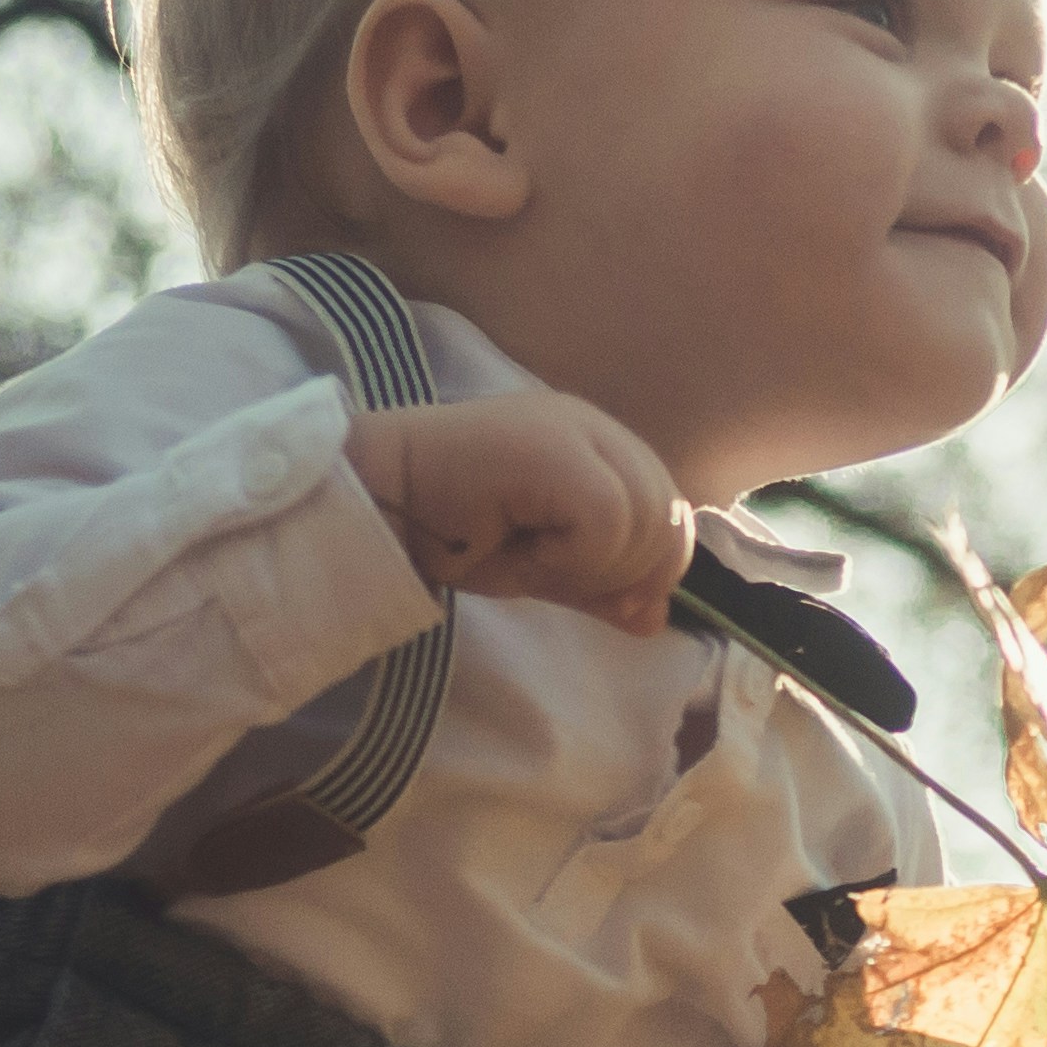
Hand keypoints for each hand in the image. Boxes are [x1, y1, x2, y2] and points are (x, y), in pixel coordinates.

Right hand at [348, 389, 690, 633]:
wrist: (377, 504)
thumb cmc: (451, 532)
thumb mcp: (544, 568)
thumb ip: (602, 588)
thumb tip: (657, 619)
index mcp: (601, 446)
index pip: (670, 511)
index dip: (654, 567)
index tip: (611, 603)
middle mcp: (596, 427)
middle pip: (667, 517)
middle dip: (625, 574)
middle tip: (554, 578)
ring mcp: (575, 429)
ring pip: (642, 521)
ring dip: (588, 566)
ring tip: (527, 558)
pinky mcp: (553, 449)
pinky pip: (604, 522)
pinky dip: (566, 557)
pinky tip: (518, 549)